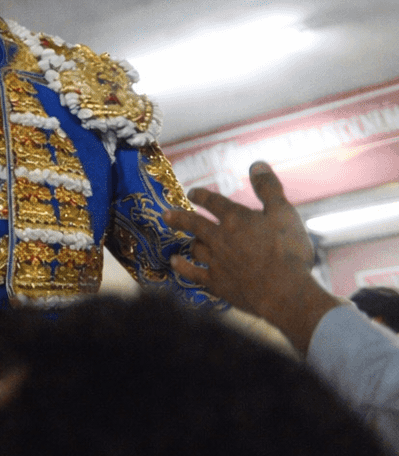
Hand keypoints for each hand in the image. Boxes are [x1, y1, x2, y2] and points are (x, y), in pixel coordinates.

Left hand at [164, 161, 339, 352]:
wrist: (284, 292)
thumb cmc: (288, 250)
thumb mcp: (284, 212)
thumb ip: (268, 188)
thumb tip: (255, 164)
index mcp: (235, 218)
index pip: (213, 202)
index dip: (202, 196)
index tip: (193, 193)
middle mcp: (219, 238)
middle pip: (194, 224)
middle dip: (180, 217)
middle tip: (166, 214)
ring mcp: (216, 262)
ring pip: (195, 248)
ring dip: (189, 242)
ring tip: (184, 240)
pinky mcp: (217, 284)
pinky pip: (193, 274)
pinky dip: (183, 267)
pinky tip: (175, 263)